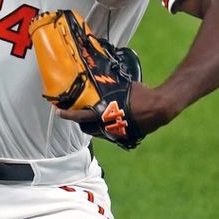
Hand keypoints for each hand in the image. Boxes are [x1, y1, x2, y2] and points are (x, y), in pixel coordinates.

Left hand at [55, 82, 180, 140]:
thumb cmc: (141, 94)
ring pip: (98, 132)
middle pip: (86, 127)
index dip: (67, 114)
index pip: (80, 116)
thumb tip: (101, 81)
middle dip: (79, 121)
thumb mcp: (122, 88)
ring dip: (93, 125)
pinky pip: (110, 134)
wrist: (160, 108)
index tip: (57, 111)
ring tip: (94, 115)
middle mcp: (107, 127)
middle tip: (76, 112)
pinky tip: (111, 119)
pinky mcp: (124, 138)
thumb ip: (108, 89)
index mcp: (104, 114)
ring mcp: (116, 134)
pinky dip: (107, 127)